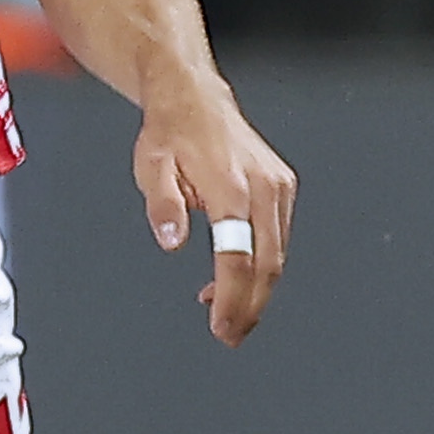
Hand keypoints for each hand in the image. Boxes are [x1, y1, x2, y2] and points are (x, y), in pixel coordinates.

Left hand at [132, 77, 296, 344]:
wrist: (195, 98)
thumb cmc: (172, 133)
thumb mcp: (151, 169)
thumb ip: (164, 208)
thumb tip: (172, 242)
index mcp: (231, 185)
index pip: (238, 255)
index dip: (232, 298)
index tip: (221, 326)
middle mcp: (262, 186)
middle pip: (268, 262)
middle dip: (250, 306)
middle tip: (230, 335)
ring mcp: (277, 186)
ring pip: (277, 254)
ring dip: (255, 289)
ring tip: (227, 314)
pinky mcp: (282, 187)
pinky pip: (278, 237)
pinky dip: (261, 264)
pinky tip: (235, 278)